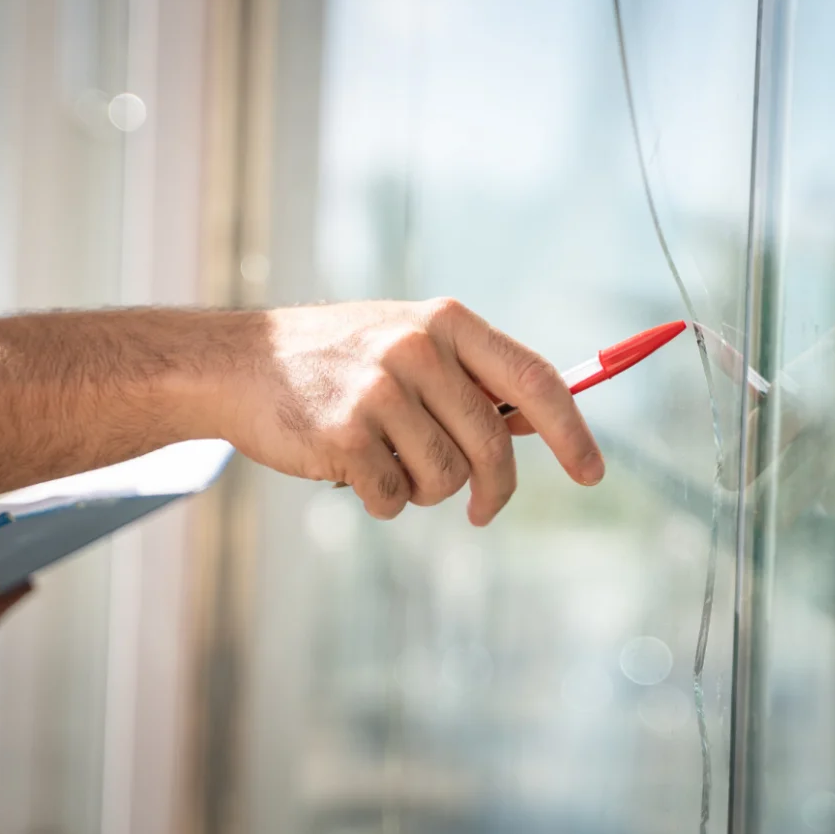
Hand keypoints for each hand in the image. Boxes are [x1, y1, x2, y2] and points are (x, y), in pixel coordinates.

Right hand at [223, 299, 604, 524]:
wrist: (241, 364)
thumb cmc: (337, 359)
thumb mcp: (409, 341)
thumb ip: (472, 377)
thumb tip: (542, 423)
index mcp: (446, 323)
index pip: (534, 380)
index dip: (573, 432)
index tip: (593, 472)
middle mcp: (418, 349)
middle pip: (493, 444)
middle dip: (494, 490)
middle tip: (481, 510)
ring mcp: (380, 391)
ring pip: (445, 478)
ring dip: (424, 490)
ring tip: (389, 464)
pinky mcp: (345, 435)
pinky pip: (394, 498)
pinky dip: (382, 500)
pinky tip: (353, 471)